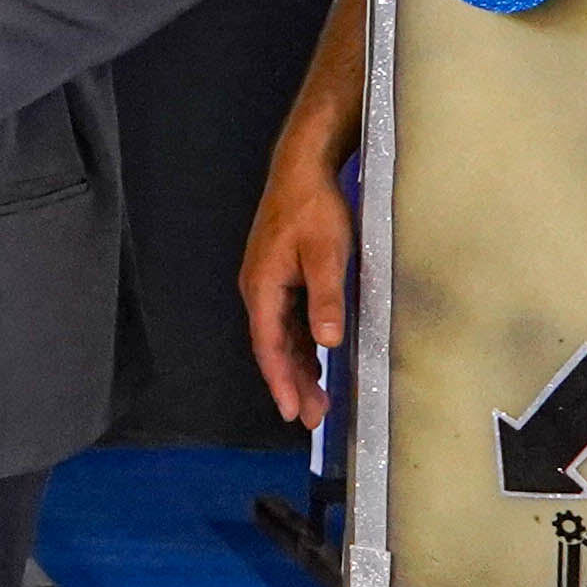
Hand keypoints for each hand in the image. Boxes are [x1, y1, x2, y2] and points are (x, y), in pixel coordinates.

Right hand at [240, 143, 355, 430]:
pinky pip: (289, 321)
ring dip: (299, 367)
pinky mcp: (281, 275)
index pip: (269, 347)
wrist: (303, 168)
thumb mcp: (327, 255)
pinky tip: (317, 358)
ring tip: (317, 399)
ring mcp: (269, 283)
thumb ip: (325, 300)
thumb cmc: (314, 208)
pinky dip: (302, 344)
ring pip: (282, 336)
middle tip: (312, 418)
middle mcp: (259, 290)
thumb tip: (327, 342)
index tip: (291, 412)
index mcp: (263, 288)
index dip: (281, 381)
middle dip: (293, 383)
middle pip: (274, 347)